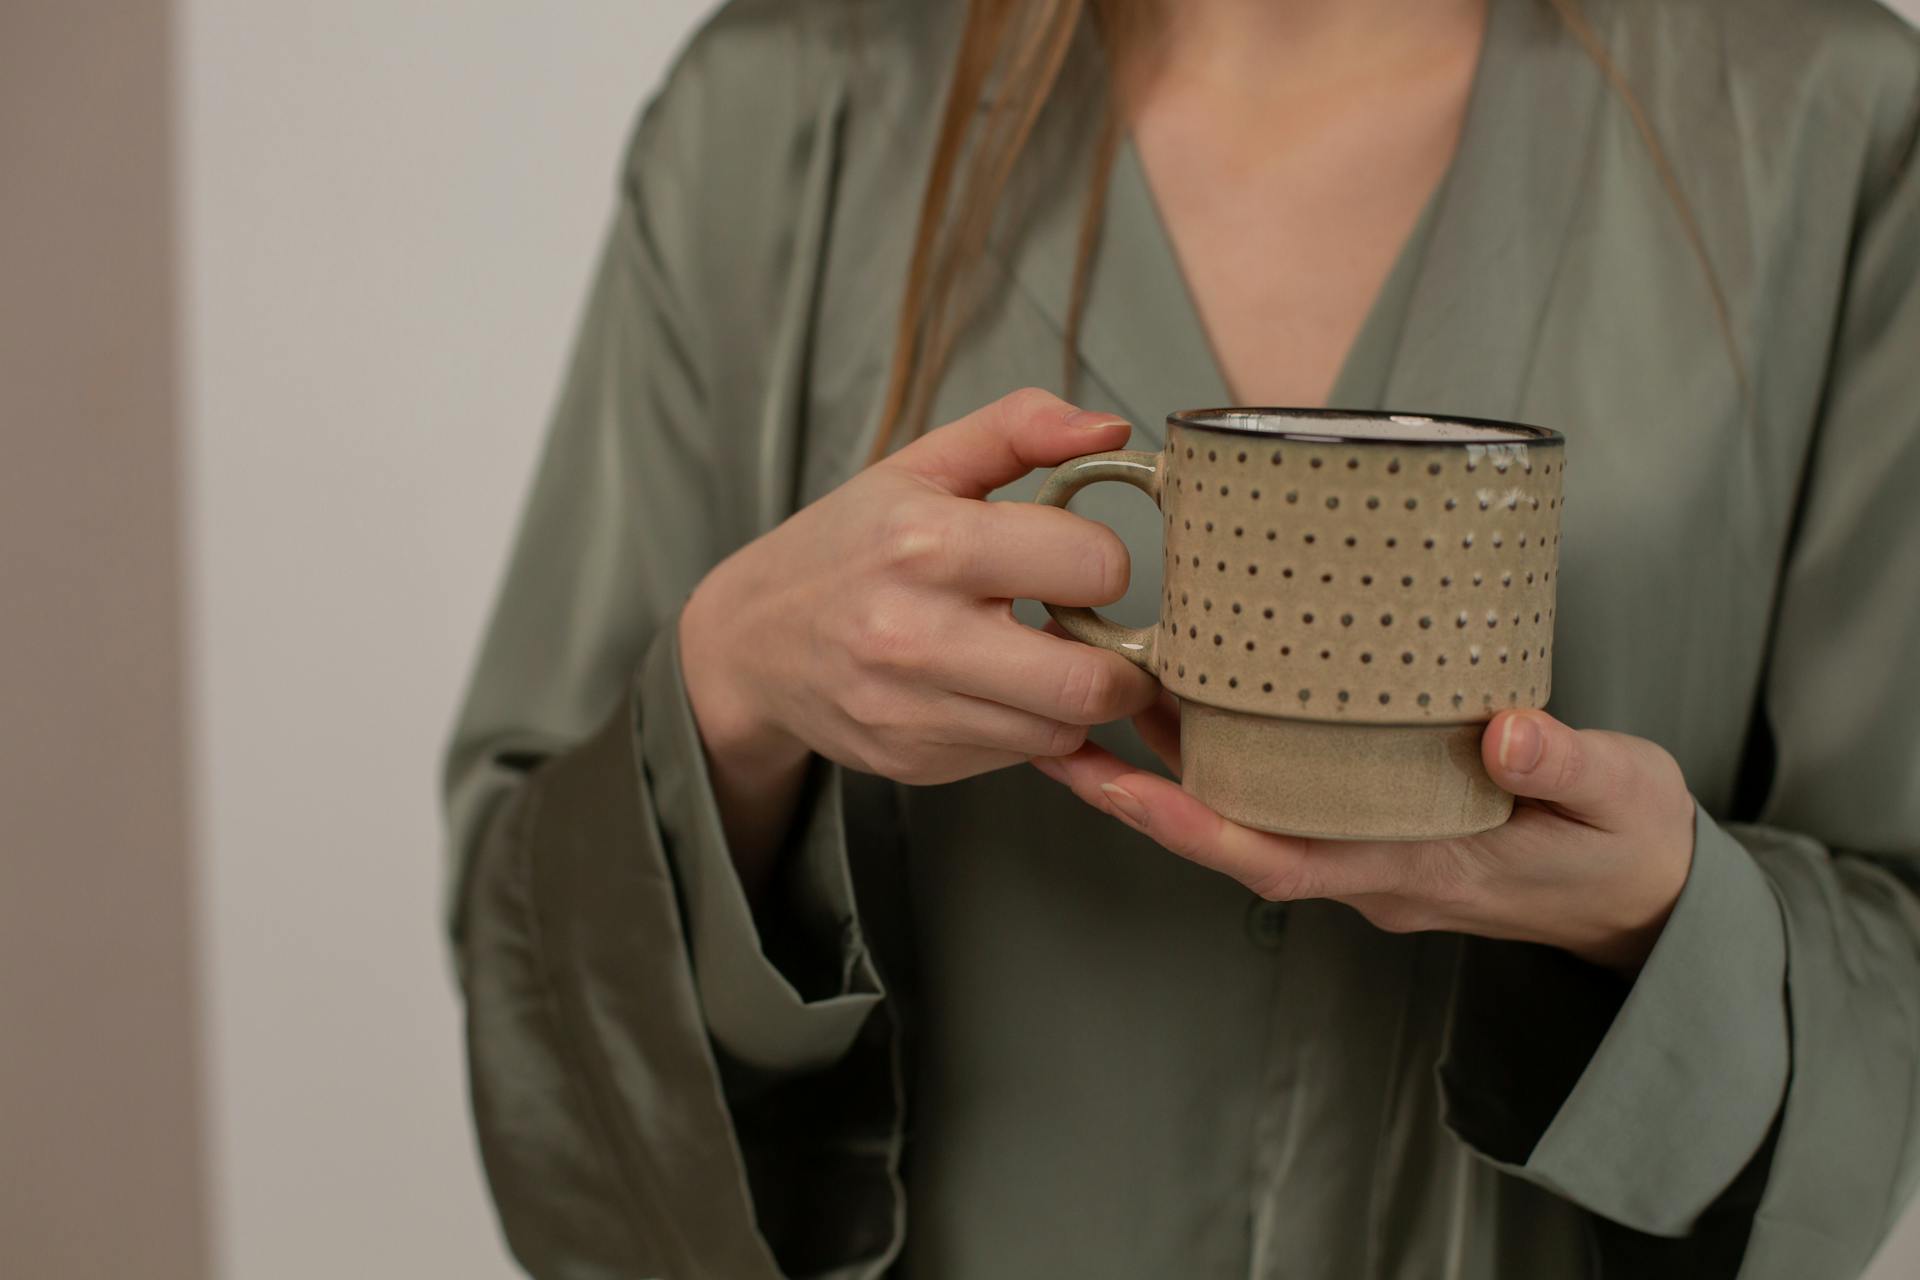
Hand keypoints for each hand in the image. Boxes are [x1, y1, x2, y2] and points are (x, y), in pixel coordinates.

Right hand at [681, 387, 1160, 789]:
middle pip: (1089, 683)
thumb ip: (1020, 427)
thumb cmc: (850, 544)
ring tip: (1048, 658)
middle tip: (1104, 636)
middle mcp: (916, 635)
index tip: (1082, 562)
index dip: (1105, 563)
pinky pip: (1017, 758)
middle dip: (1122, 662)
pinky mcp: (913, 761)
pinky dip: (1028, 728)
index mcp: (929, 544)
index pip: (1092, 567)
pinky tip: (999, 689)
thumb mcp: (922, 465)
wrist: (749, 641)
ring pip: (1061, 730)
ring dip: (1075, 700)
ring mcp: (912, 710)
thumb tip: (1111, 431)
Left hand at [1030, 684, 1697, 975]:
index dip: (1195, 827)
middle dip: (1142, 792)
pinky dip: (1226, 752)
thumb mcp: (1624, 803)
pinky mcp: (1374, 820)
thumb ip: (1570, 768)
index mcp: (1415, 870)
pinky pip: (1280, 793)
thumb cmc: (1629, 848)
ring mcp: (1367, 846)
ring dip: (1170, 765)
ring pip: (1247, 811)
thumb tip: (1512, 735)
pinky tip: (1196, 695)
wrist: (1646, 899)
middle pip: (1232, 834)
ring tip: (1096, 692)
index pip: (1280, 860)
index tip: (1123, 786)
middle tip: (1061, 727)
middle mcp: (1370, 866)